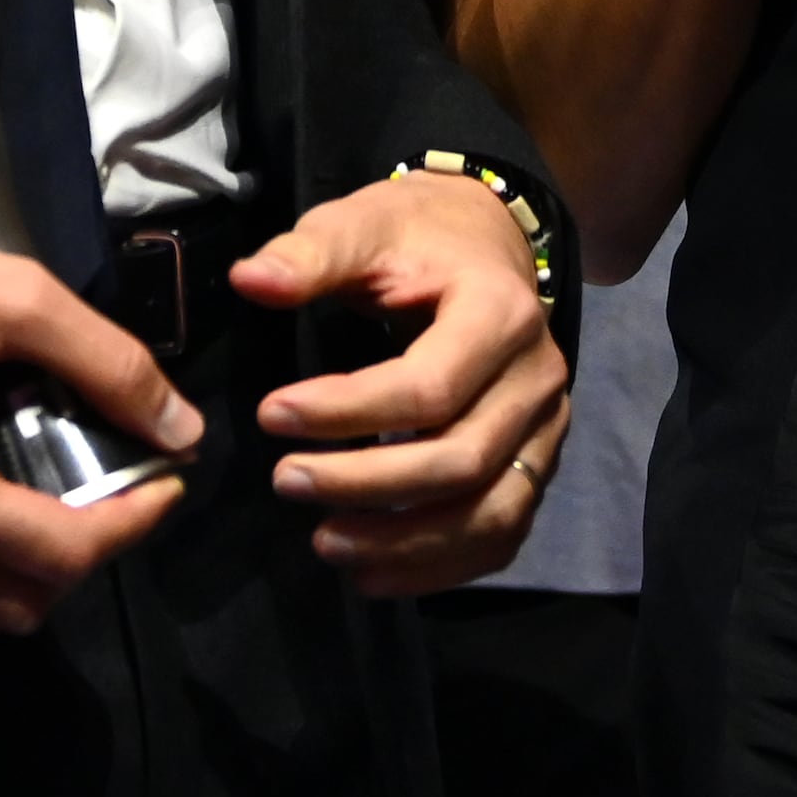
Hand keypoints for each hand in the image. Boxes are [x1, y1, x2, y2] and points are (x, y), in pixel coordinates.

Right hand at [0, 176, 196, 647]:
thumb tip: (182, 428)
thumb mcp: (8, 293)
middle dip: (80, 558)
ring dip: (22, 585)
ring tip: (54, 512)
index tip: (166, 481)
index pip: (54, 553)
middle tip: (112, 493)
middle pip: (13, 605)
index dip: (130, 526)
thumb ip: (106, 362)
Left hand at [233, 171, 573, 598]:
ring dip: (405, 544)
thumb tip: (250, 280)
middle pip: (460, 460)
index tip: (270, 415)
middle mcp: (538, 378)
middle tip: (286, 482)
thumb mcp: (362, 224)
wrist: (485, 241)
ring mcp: (545, 428)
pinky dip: (440, 565)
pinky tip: (372, 573)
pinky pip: (501, 533)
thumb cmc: (416, 236)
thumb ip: (310, 255)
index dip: (347, 413)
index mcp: (500, 313)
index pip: (428, 388)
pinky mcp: (537, 464)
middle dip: (368, 485)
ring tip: (325, 544)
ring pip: (488, 513)